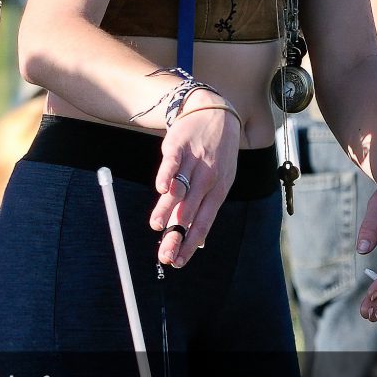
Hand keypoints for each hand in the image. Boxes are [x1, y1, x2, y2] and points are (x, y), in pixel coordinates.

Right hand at [149, 92, 240, 267]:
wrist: (216, 113)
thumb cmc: (217, 154)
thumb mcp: (221, 181)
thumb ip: (206, 208)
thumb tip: (198, 241)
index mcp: (218, 191)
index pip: (204, 223)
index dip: (190, 243)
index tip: (177, 262)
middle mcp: (208, 178)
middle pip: (190, 212)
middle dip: (176, 235)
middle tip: (164, 255)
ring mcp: (195, 162)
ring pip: (180, 190)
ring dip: (167, 209)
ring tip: (155, 225)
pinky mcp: (180, 146)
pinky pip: (173, 163)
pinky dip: (167, 175)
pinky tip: (161, 188)